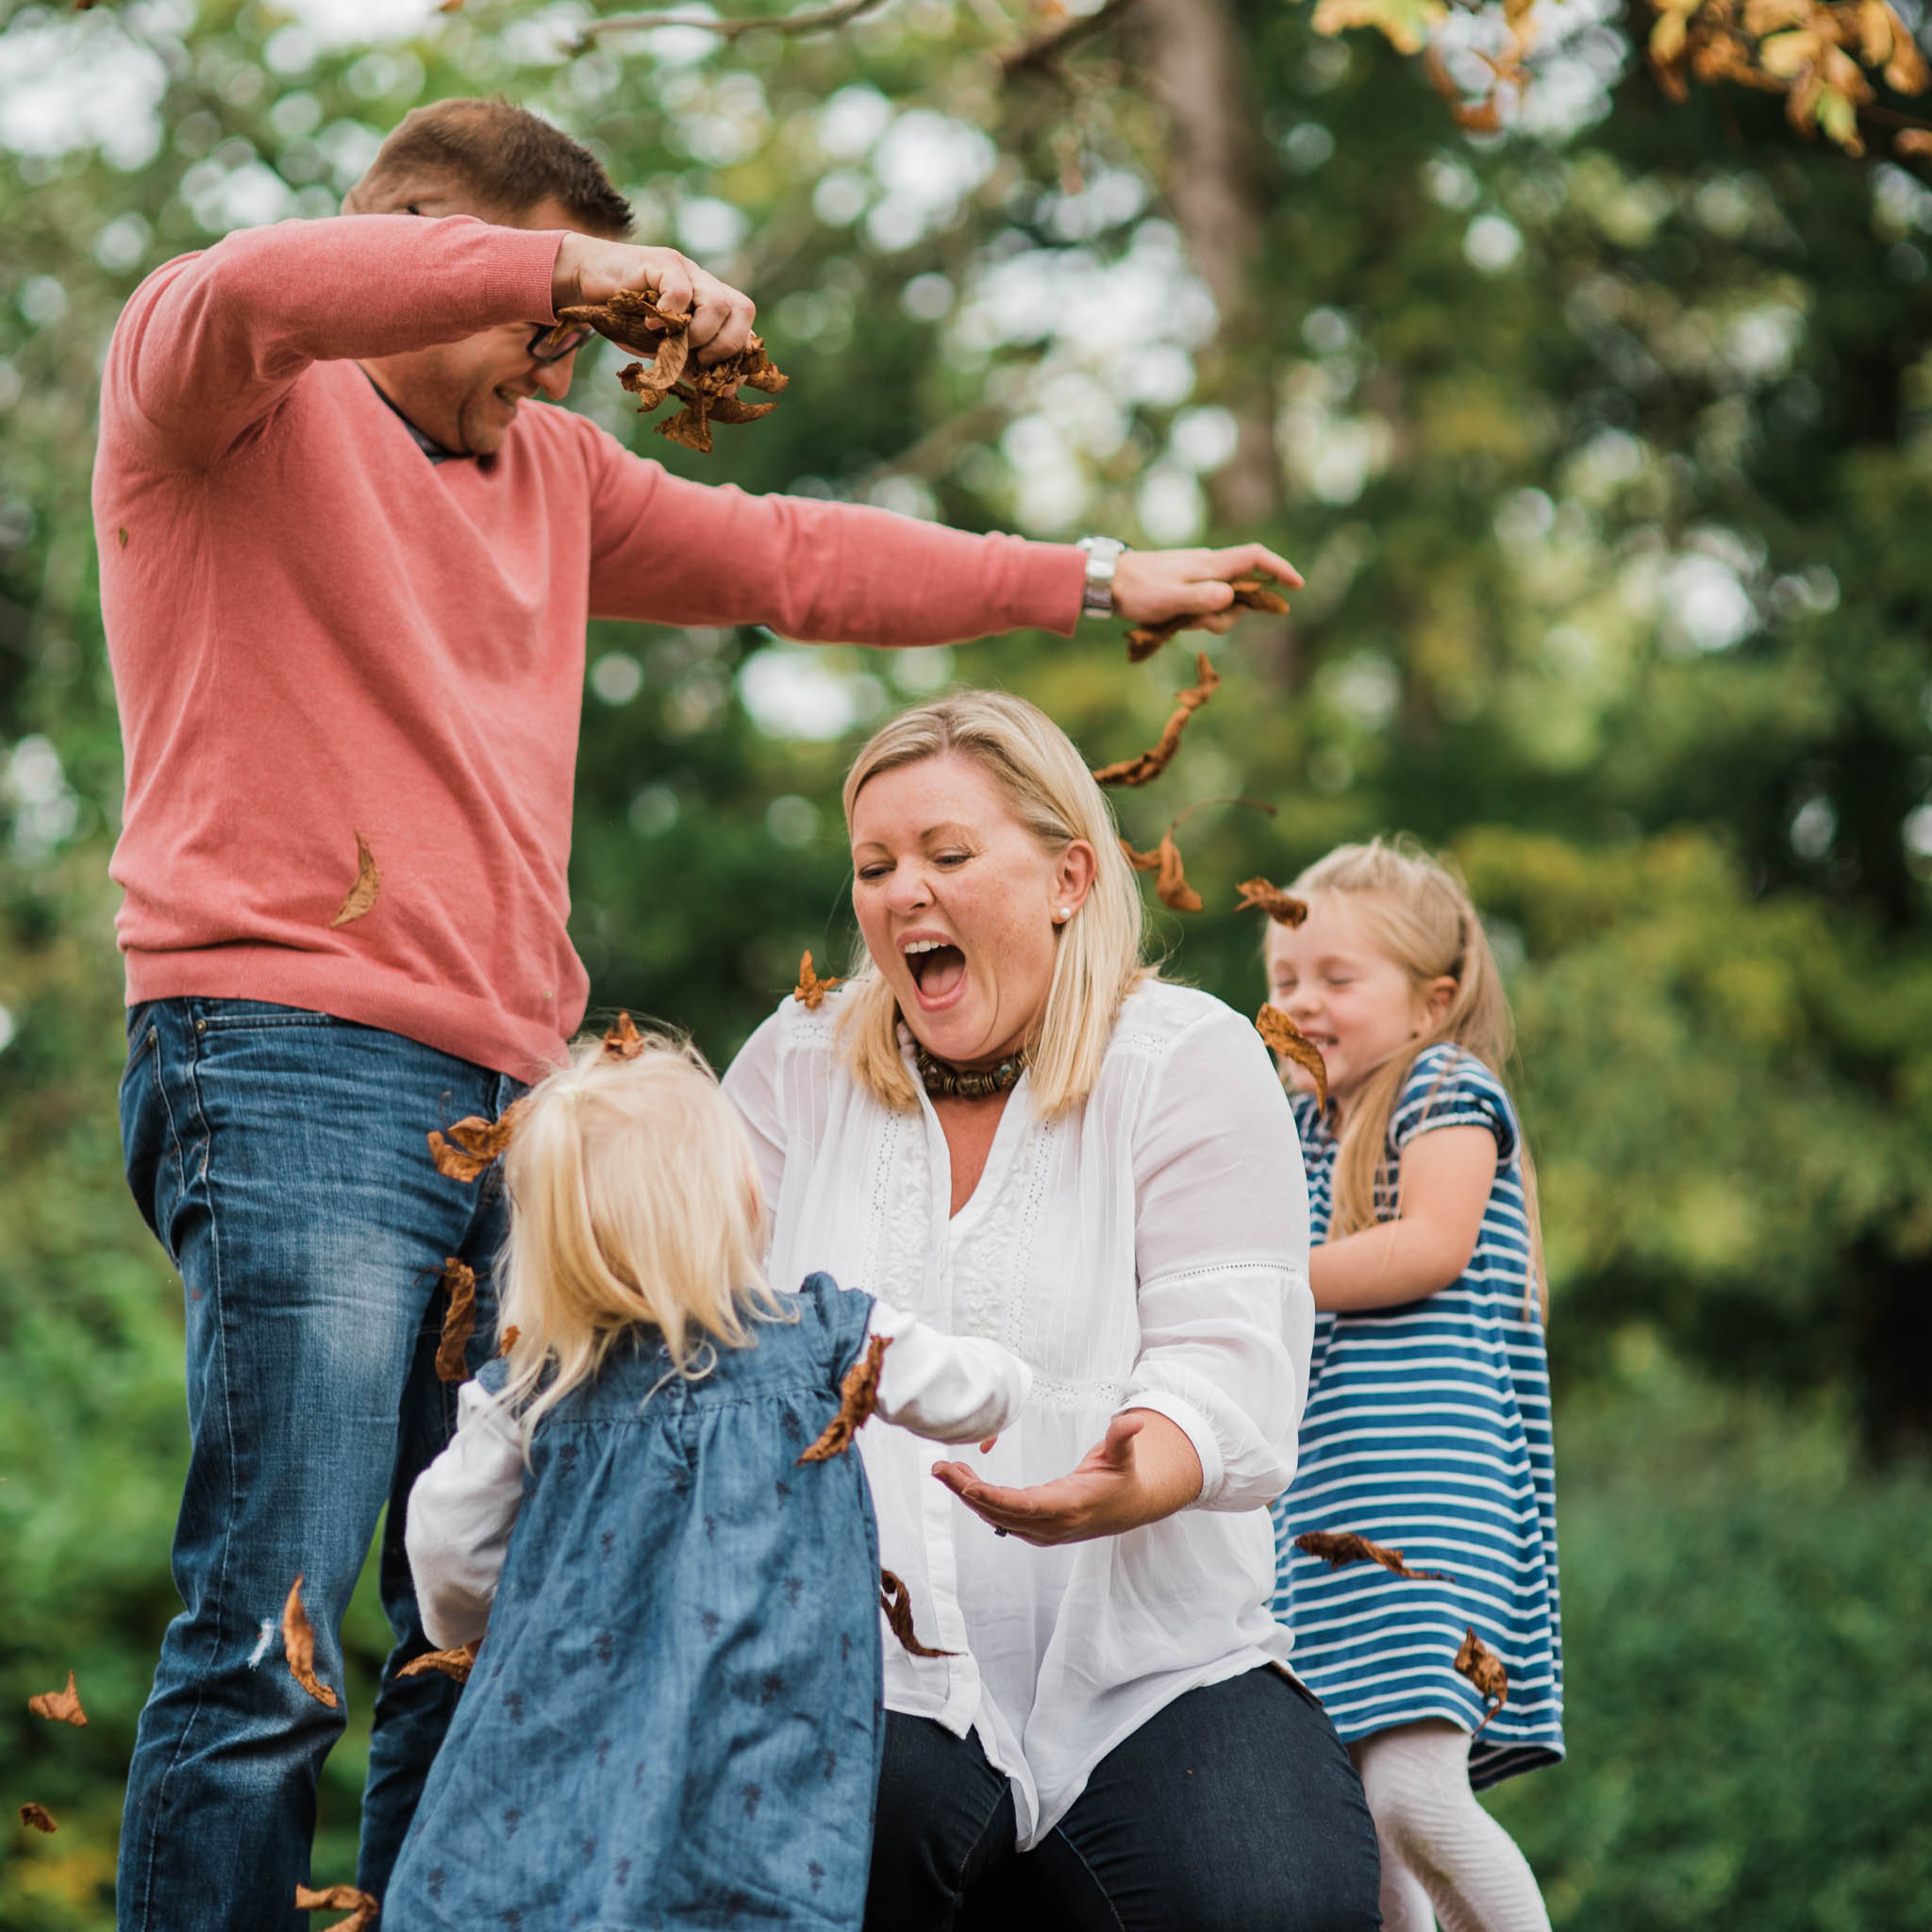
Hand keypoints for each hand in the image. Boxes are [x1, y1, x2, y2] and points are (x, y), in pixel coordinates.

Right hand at [552, 234, 756, 364]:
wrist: (587, 284)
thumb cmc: (626, 318)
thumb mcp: (664, 349)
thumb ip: (693, 365)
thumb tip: (724, 391)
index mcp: (710, 303)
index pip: (744, 324)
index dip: (740, 356)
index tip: (723, 383)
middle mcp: (704, 283)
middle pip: (743, 309)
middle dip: (727, 345)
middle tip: (701, 360)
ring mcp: (686, 270)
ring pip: (718, 303)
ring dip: (700, 334)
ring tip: (672, 342)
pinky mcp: (662, 261)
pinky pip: (680, 290)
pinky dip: (668, 315)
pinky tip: (650, 325)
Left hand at [931, 1409, 1202, 1545]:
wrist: (1128, 1509)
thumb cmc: (1122, 1479)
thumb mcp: (1123, 1456)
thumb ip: (1121, 1437)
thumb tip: (1135, 1421)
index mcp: (1070, 1507)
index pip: (1024, 1506)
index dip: (993, 1498)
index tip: (966, 1484)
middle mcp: (1052, 1525)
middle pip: (1001, 1513)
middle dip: (967, 1492)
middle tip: (939, 1468)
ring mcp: (1042, 1532)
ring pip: (996, 1518)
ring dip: (968, 1495)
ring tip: (944, 1469)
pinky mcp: (1035, 1530)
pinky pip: (1001, 1518)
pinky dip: (979, 1501)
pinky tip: (963, 1481)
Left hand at [1111, 543, 1302, 633]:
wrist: (1107, 581)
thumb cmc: (1138, 590)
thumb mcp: (1170, 599)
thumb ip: (1201, 598)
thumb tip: (1231, 597)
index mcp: (1210, 565)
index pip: (1255, 558)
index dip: (1279, 569)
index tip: (1296, 586)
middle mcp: (1208, 566)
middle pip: (1242, 589)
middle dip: (1231, 613)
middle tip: (1199, 625)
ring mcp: (1198, 575)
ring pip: (1223, 601)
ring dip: (1210, 618)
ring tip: (1180, 621)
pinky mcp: (1187, 585)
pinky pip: (1206, 603)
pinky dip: (1198, 616)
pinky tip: (1176, 620)